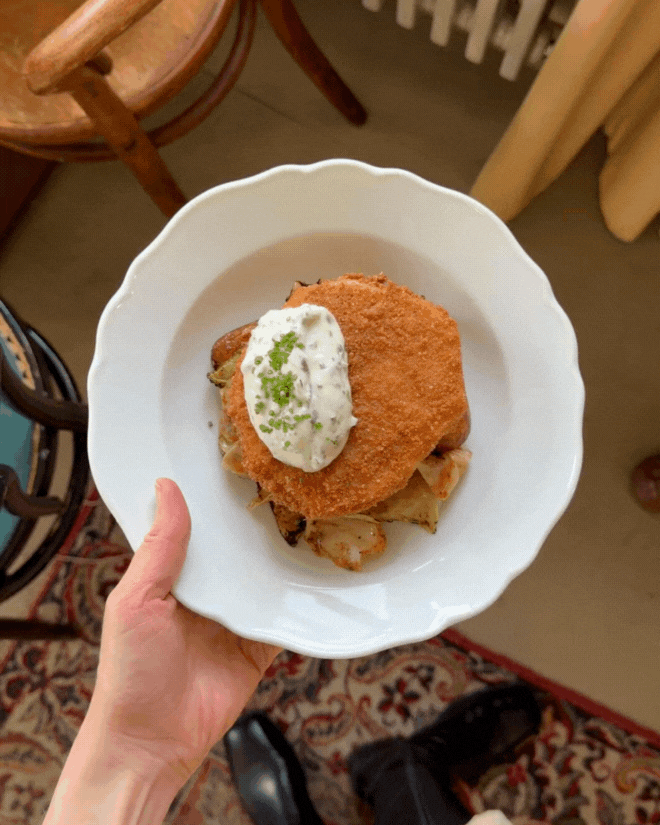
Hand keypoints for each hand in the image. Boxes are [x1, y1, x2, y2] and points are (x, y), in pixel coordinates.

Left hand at [88, 477, 281, 783]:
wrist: (151, 743)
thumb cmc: (130, 673)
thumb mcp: (135, 601)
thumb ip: (158, 548)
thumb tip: (166, 488)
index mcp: (172, 577)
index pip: (197, 529)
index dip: (212, 504)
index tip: (237, 468)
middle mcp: (205, 594)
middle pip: (236, 552)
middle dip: (256, 528)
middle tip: (287, 488)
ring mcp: (233, 620)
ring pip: (264, 580)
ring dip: (282, 562)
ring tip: (311, 523)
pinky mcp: (257, 647)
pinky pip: (283, 619)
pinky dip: (298, 605)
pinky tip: (318, 579)